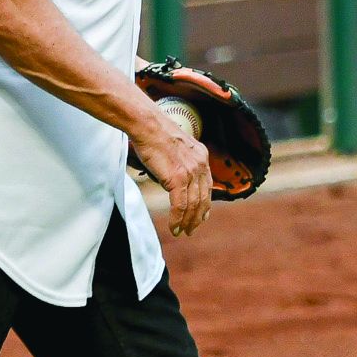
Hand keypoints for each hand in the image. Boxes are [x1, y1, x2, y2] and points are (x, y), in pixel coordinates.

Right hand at [130, 112, 211, 236]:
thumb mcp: (176, 148)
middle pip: (203, 198)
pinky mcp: (178, 178)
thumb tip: (172, 180)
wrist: (148, 125)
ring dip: (188, 221)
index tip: (203, 215)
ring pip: (193, 204)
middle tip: (192, 229)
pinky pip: (180, 205)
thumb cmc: (155, 134)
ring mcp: (191, 172)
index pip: (208, 186)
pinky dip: (177, 219)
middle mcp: (200, 164)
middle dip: (198, 217)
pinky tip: (174, 227)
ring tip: (183, 231)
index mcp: (201, 156)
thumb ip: (180, 164)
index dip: (206, 203)